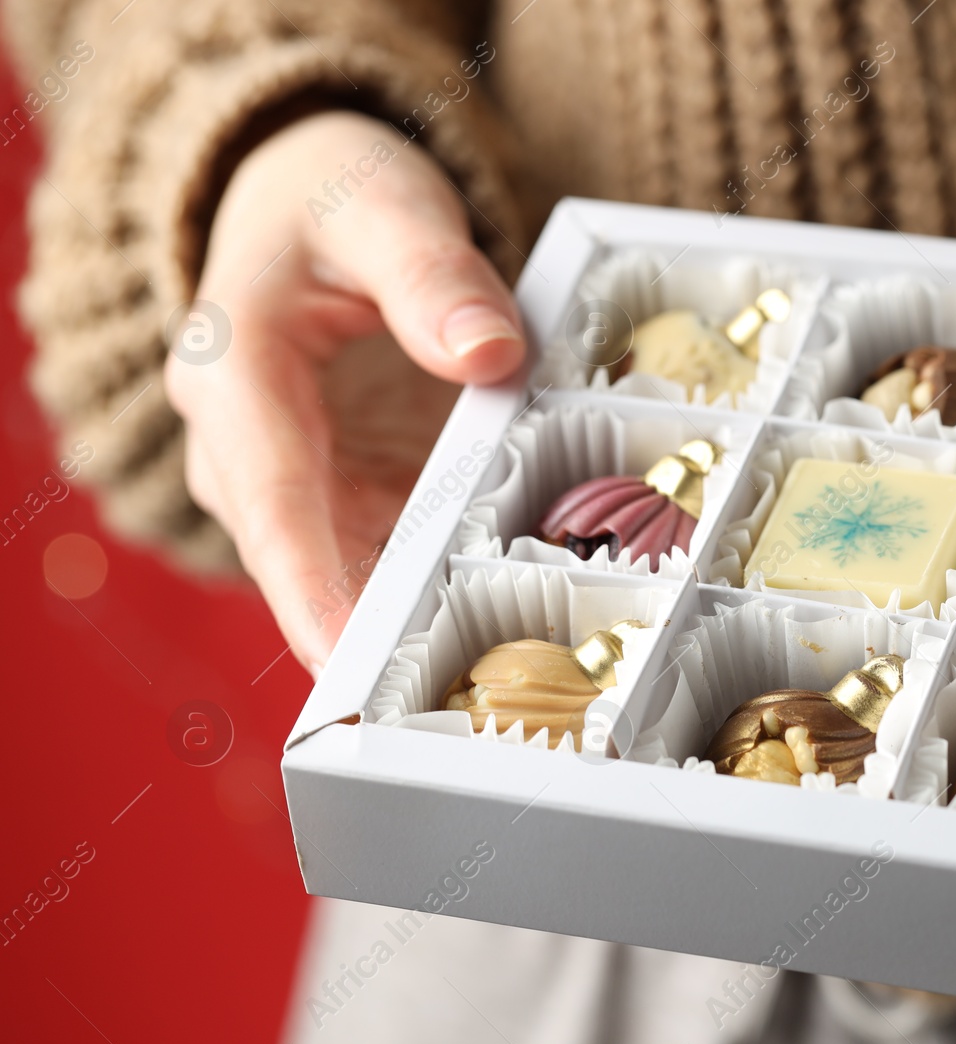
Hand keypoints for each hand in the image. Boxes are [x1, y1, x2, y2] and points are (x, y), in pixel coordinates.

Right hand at [164, 111, 524, 675]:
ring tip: (485, 696)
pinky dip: (438, 591)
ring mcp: (297, 485)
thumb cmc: (333, 201)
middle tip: (440, 713)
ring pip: (348, 575)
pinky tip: (505, 630)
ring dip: (409, 628)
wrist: (310, 208)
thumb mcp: (380, 206)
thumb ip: (431, 273)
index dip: (307, 582)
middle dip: (367, 640)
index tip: (346, 659)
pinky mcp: (345, 499)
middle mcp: (247, 450)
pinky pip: (388, 559)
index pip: (268, 494)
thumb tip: (490, 353)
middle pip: (306, 561)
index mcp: (233, 374)